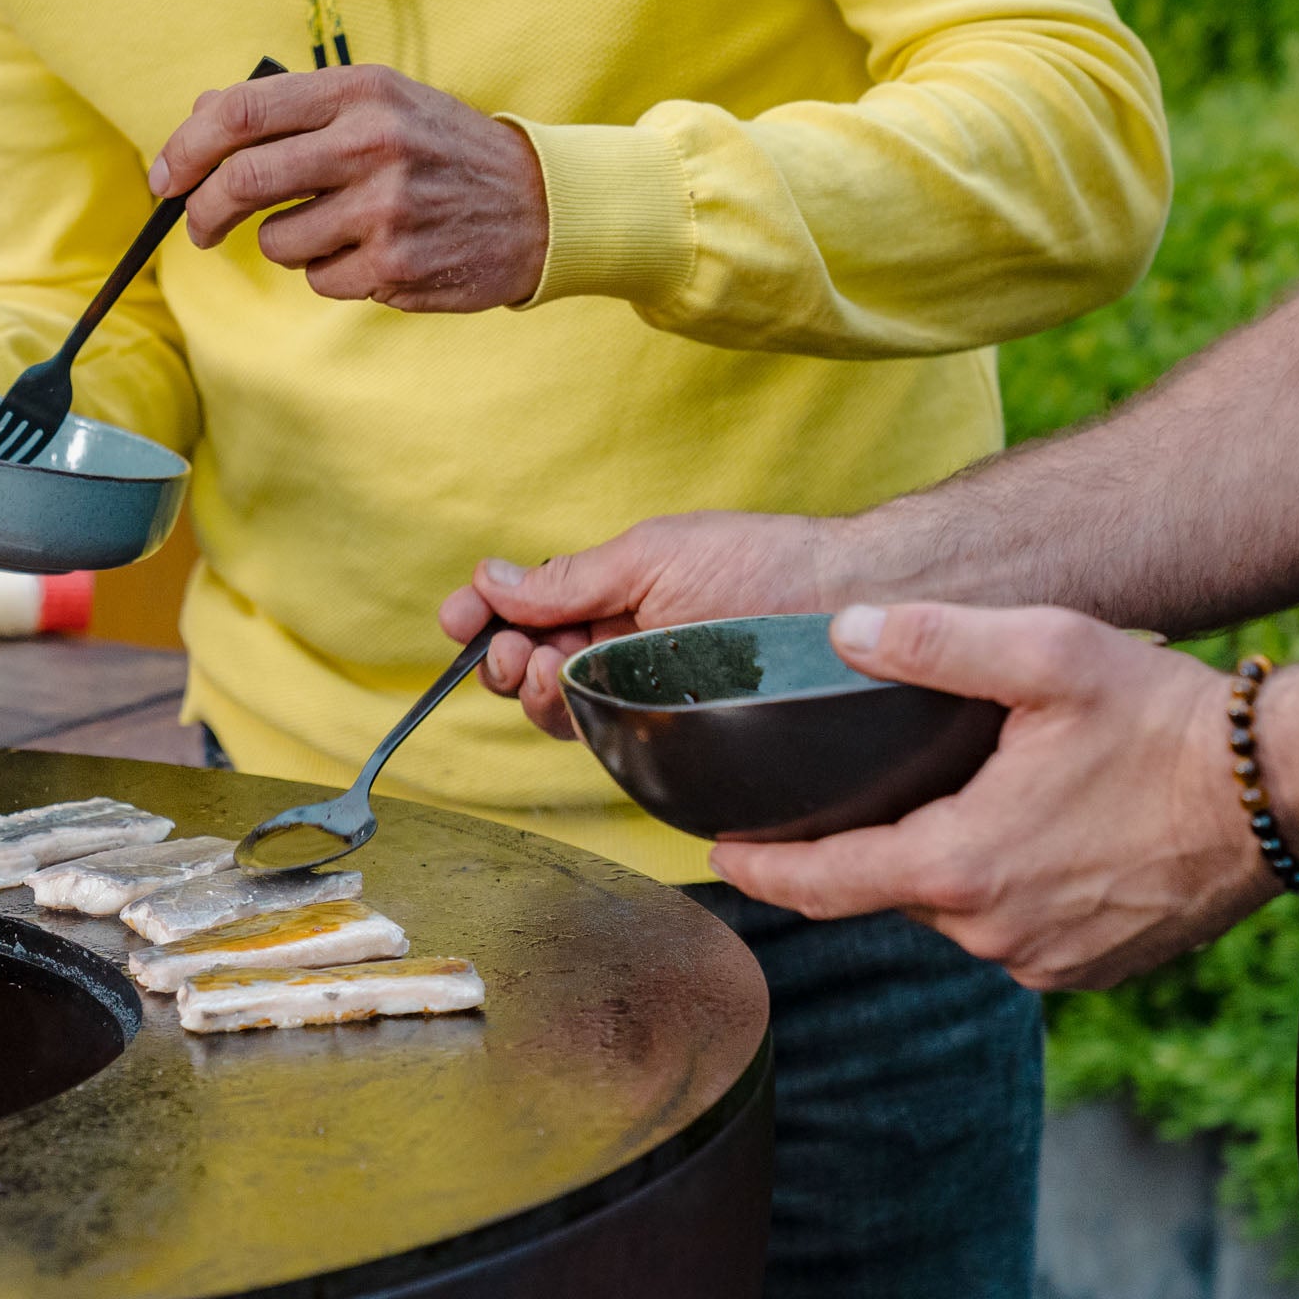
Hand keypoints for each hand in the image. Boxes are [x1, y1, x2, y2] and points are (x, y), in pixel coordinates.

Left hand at [146, 65, 548, 311]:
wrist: (536, 204)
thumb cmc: (441, 150)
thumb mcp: (378, 103)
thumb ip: (294, 108)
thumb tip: (202, 116)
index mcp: (359, 91)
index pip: (240, 113)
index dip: (186, 148)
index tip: (165, 176)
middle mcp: (371, 144)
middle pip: (243, 181)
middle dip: (205, 211)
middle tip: (200, 227)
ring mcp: (384, 210)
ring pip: (279, 243)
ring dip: (288, 245)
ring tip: (336, 229)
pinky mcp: (395, 267)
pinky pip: (321, 282)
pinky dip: (332, 274)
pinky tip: (374, 254)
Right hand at [435, 512, 852, 738]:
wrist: (841, 603)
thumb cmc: (761, 564)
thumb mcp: (651, 556)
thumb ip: (568, 579)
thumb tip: (491, 579)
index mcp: (613, 597)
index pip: (530, 615)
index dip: (485, 619)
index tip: (456, 620)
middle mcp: (622, 650)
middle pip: (532, 668)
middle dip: (504, 659)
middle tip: (514, 649)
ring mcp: (642, 696)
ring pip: (559, 709)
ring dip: (531, 691)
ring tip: (546, 667)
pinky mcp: (669, 738)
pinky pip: (604, 741)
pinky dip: (573, 720)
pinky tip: (575, 696)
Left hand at [708, 604, 1279, 990]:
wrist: (1284, 790)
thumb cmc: (1166, 720)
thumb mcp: (1045, 653)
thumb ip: (934, 640)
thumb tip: (842, 629)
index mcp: (961, 864)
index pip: (824, 882)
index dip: (763, 869)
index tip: (719, 858)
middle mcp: (991, 930)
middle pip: (893, 891)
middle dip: (871, 849)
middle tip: (860, 799)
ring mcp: (1042, 959)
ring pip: (958, 913)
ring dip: (950, 867)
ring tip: (975, 804)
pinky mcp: (1089, 971)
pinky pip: (1015, 936)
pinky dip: (1008, 894)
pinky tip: (1038, 842)